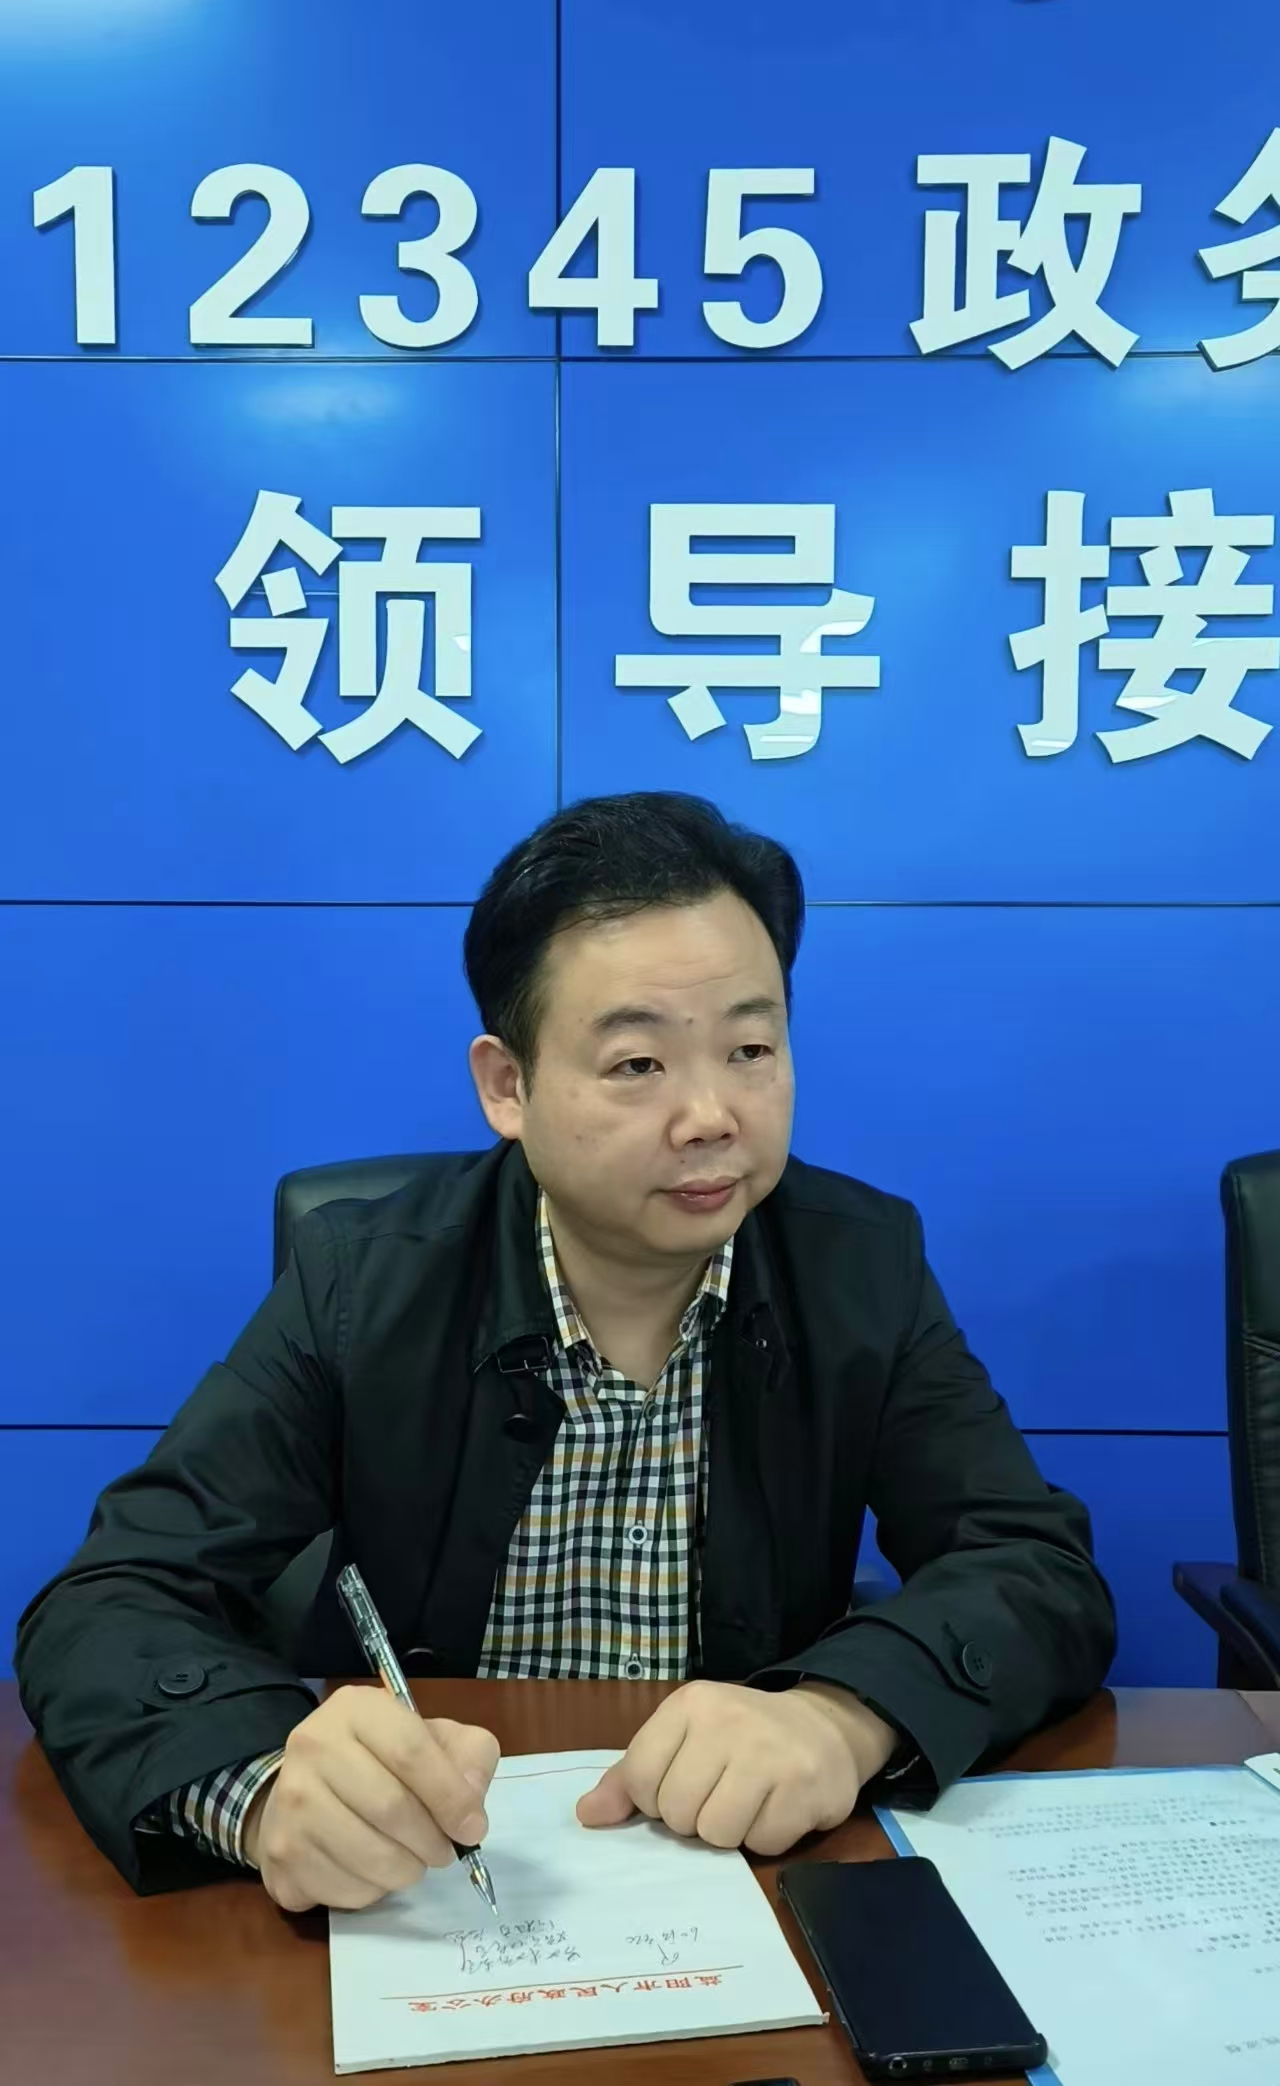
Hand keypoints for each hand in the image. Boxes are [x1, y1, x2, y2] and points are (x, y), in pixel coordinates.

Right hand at [242, 1685, 499, 1912]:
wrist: (304, 1787)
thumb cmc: (380, 1761)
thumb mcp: (432, 1738)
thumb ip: (469, 1758)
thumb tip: (471, 1808)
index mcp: (356, 1709)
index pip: (411, 1752)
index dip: (451, 1797)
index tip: (473, 1828)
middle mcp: (313, 1746)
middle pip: (391, 1809)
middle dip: (432, 1841)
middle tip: (444, 1852)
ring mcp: (289, 1802)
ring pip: (370, 1858)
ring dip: (407, 1871)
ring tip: (412, 1860)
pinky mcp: (282, 1854)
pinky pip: (346, 1891)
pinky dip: (374, 1892)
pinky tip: (373, 1871)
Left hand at [575, 1679, 897, 1856]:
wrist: (825, 1726)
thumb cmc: (742, 1736)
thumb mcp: (685, 1738)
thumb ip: (632, 1776)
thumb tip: (586, 1816)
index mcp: (691, 1705)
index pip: (640, 1777)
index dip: (654, 1798)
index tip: (680, 1785)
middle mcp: (729, 1722)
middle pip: (676, 1812)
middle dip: (693, 1818)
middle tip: (719, 1795)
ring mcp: (770, 1754)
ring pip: (716, 1833)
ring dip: (729, 1832)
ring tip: (748, 1803)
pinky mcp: (806, 1788)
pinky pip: (762, 1844)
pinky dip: (766, 1837)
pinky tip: (778, 1808)